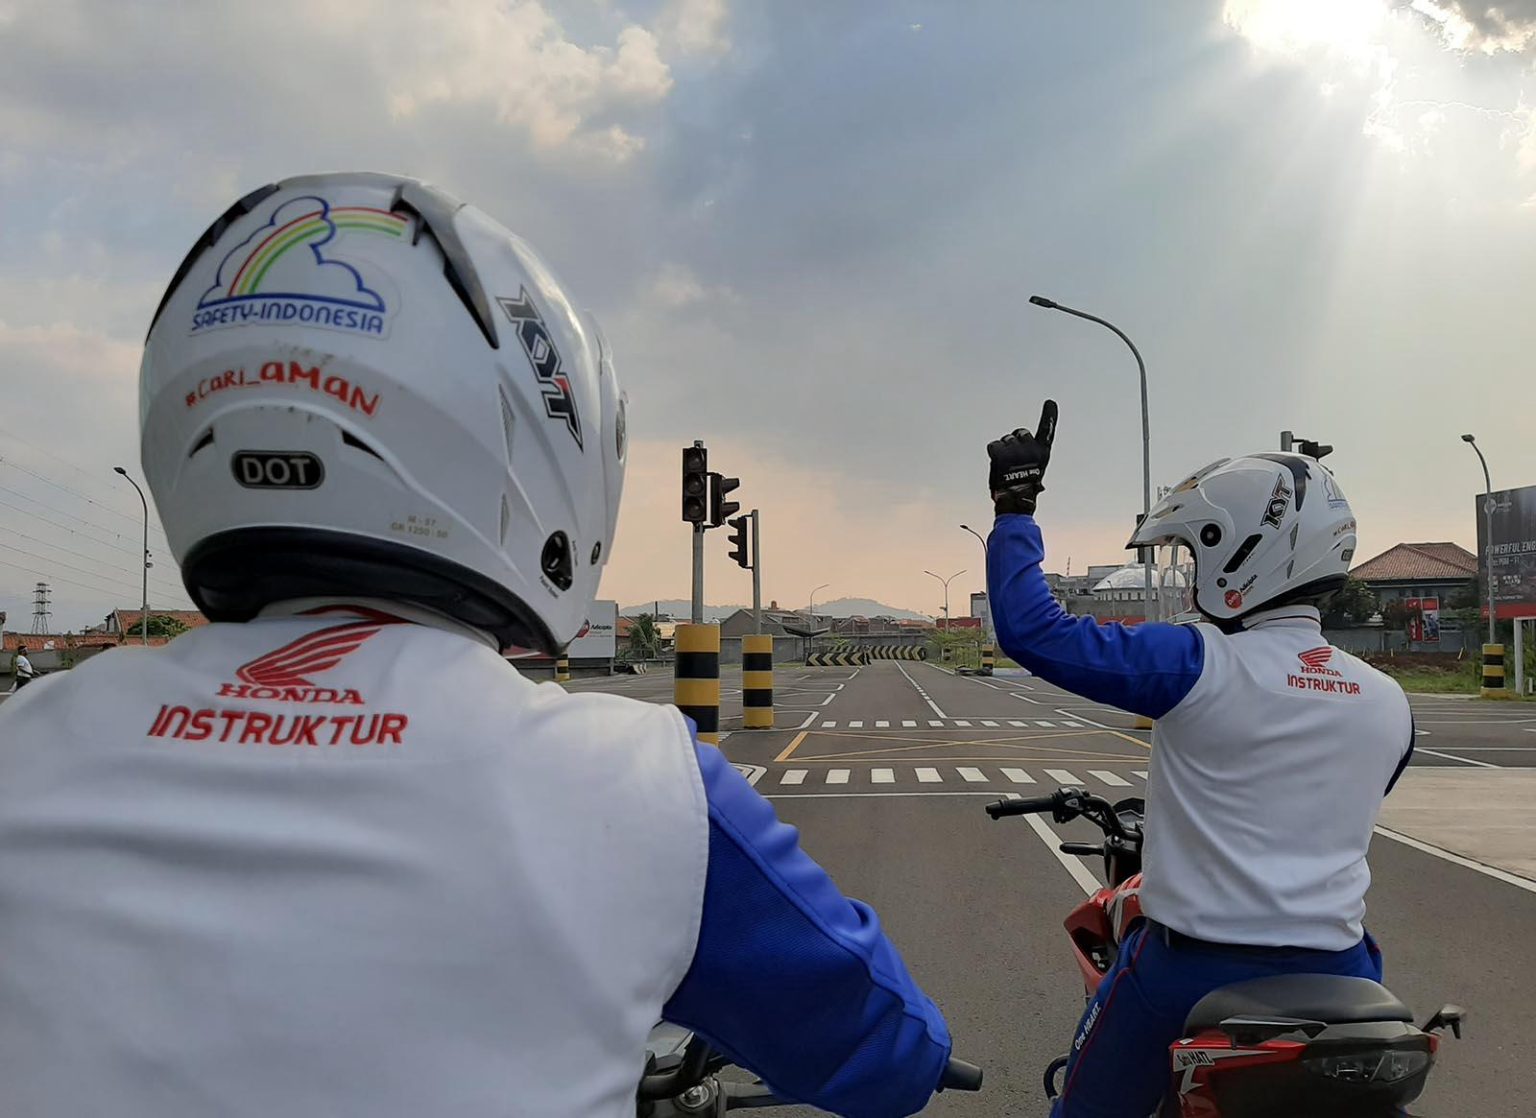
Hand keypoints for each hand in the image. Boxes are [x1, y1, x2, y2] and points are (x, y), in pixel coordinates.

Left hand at [988, 401, 1057, 515]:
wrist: (1015, 501)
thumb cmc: (1024, 491)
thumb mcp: (1034, 473)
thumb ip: (1031, 459)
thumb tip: (1032, 458)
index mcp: (1042, 453)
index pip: (1047, 431)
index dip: (1049, 416)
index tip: (1050, 403)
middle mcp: (1031, 449)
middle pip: (1020, 433)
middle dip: (1015, 441)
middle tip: (1013, 458)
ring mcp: (1016, 450)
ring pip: (1006, 440)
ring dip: (1004, 450)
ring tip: (1006, 467)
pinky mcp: (1001, 454)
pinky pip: (994, 446)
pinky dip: (993, 453)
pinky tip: (997, 465)